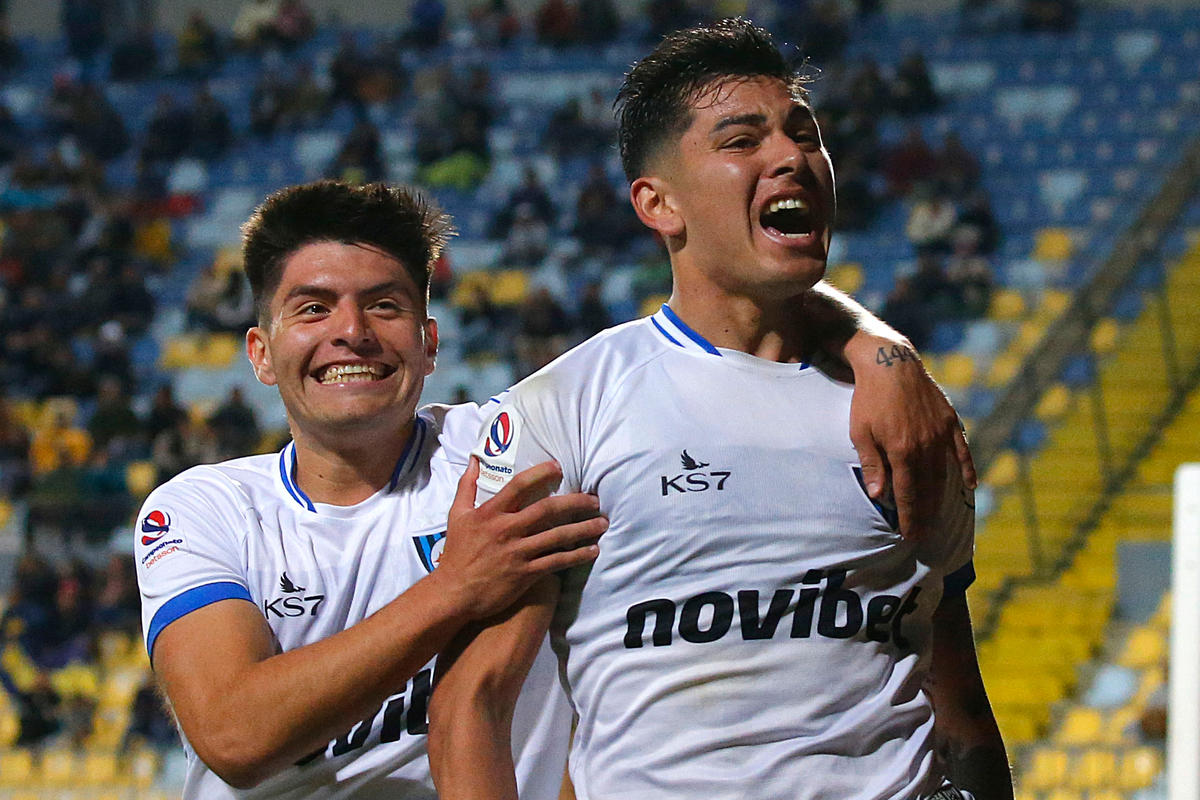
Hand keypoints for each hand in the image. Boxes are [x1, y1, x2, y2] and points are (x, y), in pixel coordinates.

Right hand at [436, 457, 606, 619]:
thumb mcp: (457, 515)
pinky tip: (592, 551)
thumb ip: (467, 485)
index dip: (540, 474)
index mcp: (490, 513)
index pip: (519, 486)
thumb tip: (475, 459)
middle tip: (594, 499)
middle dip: (575, 502)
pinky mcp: (525, 573)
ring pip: (557, 536)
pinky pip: (556, 562)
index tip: (558, 467)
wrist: (454, 593)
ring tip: (602, 523)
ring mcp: (518, 552)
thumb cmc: (456, 553)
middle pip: (547, 510)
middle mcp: (507, 529)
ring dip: (583, 529)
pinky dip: (576, 556)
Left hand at [846, 337, 975, 539]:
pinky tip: (971, 485)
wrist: (890, 364)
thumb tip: (878, 496)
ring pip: (944, 474)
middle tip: (924, 535)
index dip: (909, 517)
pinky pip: (962, 450)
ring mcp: (940, 434)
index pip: (908, 494)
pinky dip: (967, 469)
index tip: (910, 535)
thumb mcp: (861, 432)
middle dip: (925, 515)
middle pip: (928, 489)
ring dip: (942, 499)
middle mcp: (925, 446)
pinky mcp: (950, 421)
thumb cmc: (868, 399)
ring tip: (938, 518)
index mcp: (902, 451)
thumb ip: (872, 465)